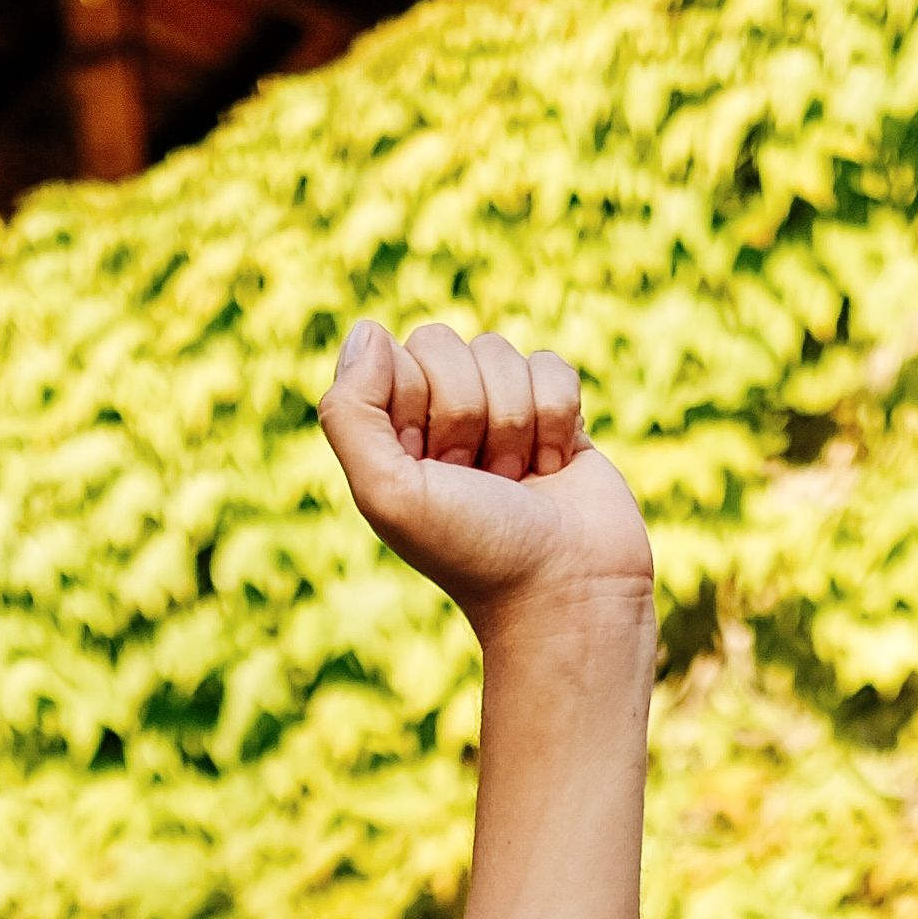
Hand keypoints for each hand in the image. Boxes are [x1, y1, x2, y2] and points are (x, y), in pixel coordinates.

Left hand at [318, 318, 651, 627]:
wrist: (567, 590)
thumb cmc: (474, 552)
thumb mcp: (387, 493)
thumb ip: (350, 411)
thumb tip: (369, 328)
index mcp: (391, 435)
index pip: (396, 356)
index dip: (420, 401)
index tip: (435, 464)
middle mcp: (440, 420)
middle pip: (446, 343)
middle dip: (468, 412)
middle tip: (478, 478)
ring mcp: (499, 414)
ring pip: (501, 351)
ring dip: (515, 423)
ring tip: (517, 481)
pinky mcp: (556, 416)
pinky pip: (552, 366)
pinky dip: (557, 418)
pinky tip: (553, 468)